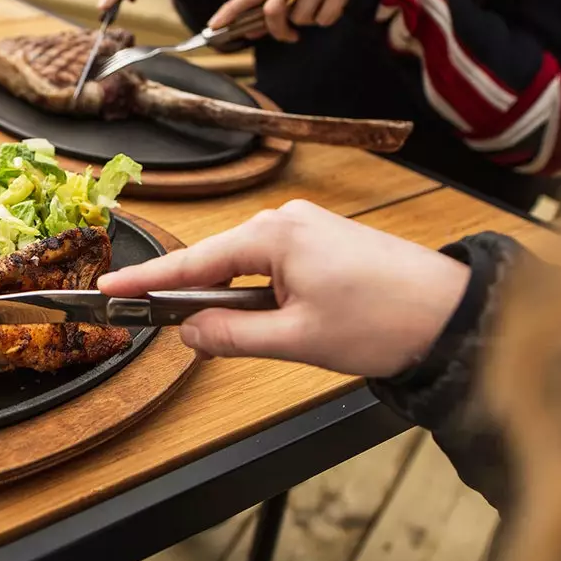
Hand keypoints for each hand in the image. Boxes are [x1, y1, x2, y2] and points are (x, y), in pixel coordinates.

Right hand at [97, 200, 468, 377]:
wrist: (454, 313)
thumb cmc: (386, 321)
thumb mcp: (297, 339)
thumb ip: (232, 335)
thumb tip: (190, 332)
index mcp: (274, 235)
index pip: (192, 263)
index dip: (146, 280)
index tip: (107, 288)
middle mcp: (287, 221)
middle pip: (216, 262)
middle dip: (190, 297)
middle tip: (160, 328)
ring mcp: (309, 229)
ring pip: (245, 267)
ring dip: (232, 301)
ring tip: (228, 336)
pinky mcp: (326, 243)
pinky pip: (272, 266)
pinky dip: (258, 293)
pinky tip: (264, 320)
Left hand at [209, 0, 351, 42]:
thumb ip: (266, 4)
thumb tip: (249, 31)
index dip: (232, 10)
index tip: (214, 25)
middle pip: (274, 9)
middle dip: (277, 29)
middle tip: (287, 34)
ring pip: (301, 18)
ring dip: (304, 22)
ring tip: (312, 8)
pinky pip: (324, 20)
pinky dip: (323, 21)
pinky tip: (326, 8)